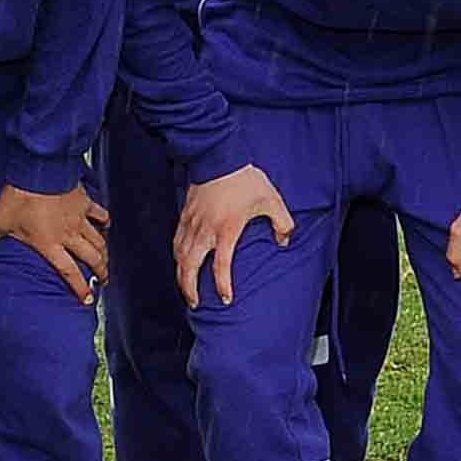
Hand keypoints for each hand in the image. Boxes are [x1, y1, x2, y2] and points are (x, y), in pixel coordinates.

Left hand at [0, 183, 112, 303]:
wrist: (41, 172)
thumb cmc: (21, 198)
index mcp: (50, 245)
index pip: (69, 272)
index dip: (80, 287)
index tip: (87, 299)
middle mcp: (69, 235)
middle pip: (92, 258)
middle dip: (101, 271)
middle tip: (104, 280)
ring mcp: (80, 218)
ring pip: (99, 240)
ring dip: (104, 252)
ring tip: (106, 260)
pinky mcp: (84, 202)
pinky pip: (100, 214)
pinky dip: (105, 221)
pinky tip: (107, 225)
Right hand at [177, 165, 295, 309]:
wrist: (218, 157)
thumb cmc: (245, 180)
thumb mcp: (271, 200)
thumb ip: (282, 223)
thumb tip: (284, 242)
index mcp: (226, 230)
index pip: (221, 266)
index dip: (222, 285)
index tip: (225, 299)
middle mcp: (205, 231)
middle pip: (190, 267)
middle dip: (190, 289)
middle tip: (195, 303)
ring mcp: (191, 224)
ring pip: (179, 257)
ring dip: (181, 276)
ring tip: (186, 289)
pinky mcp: (184, 216)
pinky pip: (176, 242)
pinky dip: (177, 257)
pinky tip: (181, 263)